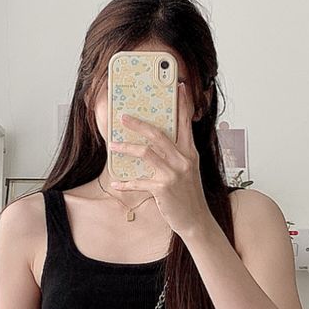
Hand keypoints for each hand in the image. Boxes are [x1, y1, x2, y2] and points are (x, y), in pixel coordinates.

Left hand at [108, 82, 212, 237]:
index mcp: (190, 153)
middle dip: (138, 123)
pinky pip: (140, 181)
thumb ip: (177, 155)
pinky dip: (126, 182)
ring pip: (146, 153)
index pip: (185, 123)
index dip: (182, 104)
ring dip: (126, 148)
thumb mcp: (188, 171)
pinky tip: (116, 183)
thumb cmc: (188, 195)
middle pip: (158, 134)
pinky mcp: (163, 189)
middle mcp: (183, 160)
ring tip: (113, 145)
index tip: (179, 87)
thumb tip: (156, 143)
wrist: (196, 220)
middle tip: (123, 117)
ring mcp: (173, 174)